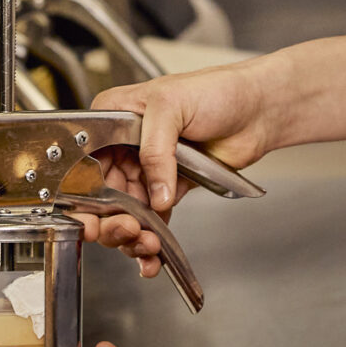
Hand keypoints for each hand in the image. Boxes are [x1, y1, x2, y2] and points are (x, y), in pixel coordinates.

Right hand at [74, 63, 273, 273]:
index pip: (88, 161)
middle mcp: (126, 144)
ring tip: (148, 245)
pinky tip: (153, 257)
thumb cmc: (217, 90)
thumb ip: (156, 149)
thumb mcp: (173, 106)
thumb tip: (154, 195)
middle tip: (129, 232)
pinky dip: (151, 240)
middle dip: (113, 221)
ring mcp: (147, 168)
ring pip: (126, 212)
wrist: (258, 109)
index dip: (87, 193)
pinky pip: (152, 219)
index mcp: (115, 116)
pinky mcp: (169, 187)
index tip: (93, 219)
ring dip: (132, 236)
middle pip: (103, 194)